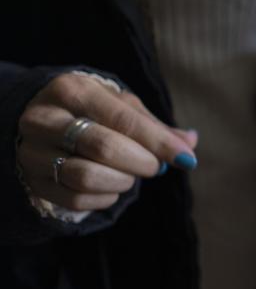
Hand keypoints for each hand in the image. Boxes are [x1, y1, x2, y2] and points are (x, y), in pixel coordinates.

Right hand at [16, 73, 198, 211]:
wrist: (40, 123)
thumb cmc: (91, 112)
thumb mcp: (121, 108)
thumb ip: (155, 126)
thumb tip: (190, 142)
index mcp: (73, 90)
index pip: (124, 120)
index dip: (159, 142)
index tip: (186, 159)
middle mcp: (45, 118)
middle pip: (103, 147)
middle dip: (141, 162)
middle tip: (155, 167)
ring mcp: (32, 151)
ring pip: (86, 177)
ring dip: (122, 181)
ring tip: (130, 175)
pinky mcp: (32, 180)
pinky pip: (75, 199)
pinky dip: (104, 198)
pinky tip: (110, 186)